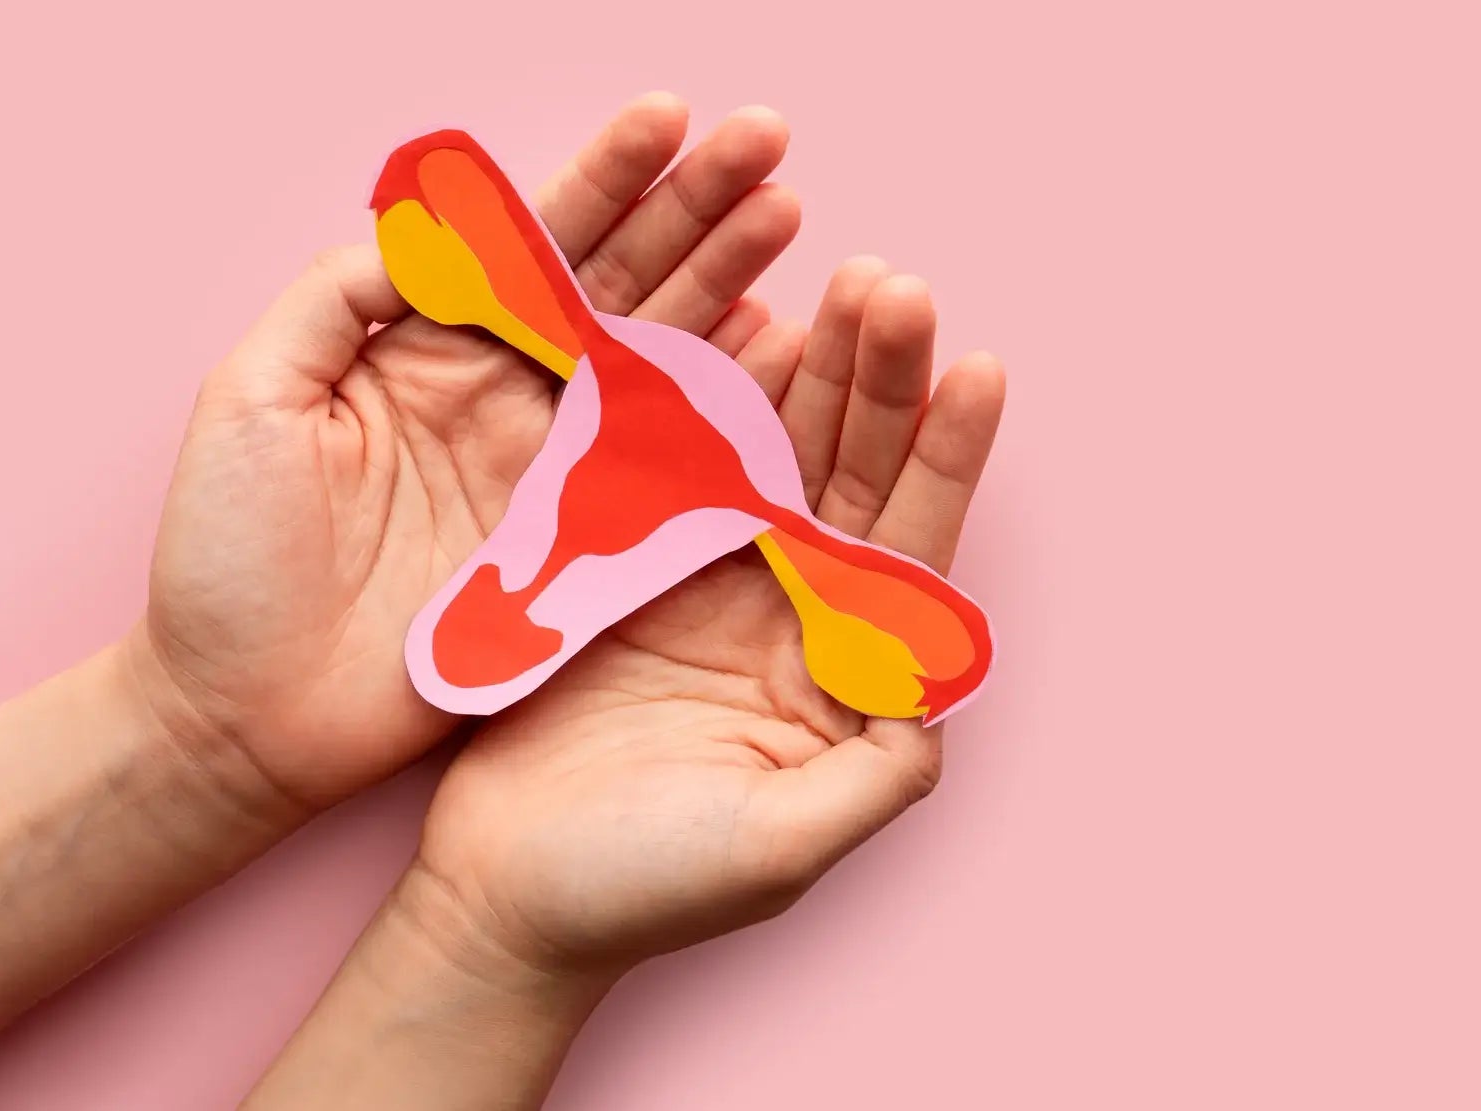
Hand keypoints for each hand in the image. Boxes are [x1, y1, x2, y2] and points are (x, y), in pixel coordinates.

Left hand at [135, 94, 801, 810]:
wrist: (245, 714)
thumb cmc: (225, 557)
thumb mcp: (254, 394)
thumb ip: (342, 296)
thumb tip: (439, 232)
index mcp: (429, 347)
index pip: (532, 241)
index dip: (604, 176)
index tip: (671, 116)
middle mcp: (507, 396)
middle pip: (618, 281)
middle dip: (694, 209)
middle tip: (768, 146)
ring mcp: (553, 472)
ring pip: (660, 358)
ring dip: (728, 286)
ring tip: (788, 217)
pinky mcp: (582, 550)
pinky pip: (670, 469)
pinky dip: (729, 412)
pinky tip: (780, 349)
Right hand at [412, 261, 1005, 974]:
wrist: (501, 897)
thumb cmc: (642, 892)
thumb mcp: (779, 849)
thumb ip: (874, 779)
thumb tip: (939, 701)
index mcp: (842, 680)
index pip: (910, 551)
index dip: (945, 461)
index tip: (979, 369)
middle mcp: (791, 618)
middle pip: (852, 479)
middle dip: (878, 383)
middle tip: (892, 286)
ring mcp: (710, 583)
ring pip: (776, 453)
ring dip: (810, 370)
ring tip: (839, 279)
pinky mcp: (628, 563)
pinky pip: (678, 460)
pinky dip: (705, 394)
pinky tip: (737, 325)